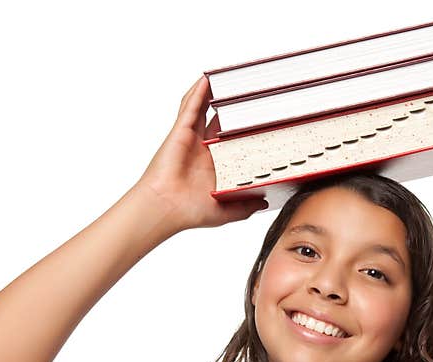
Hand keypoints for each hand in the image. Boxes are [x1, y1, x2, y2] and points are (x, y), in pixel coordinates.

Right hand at [136, 76, 267, 230]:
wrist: (167, 209)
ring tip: (227, 79)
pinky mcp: (180, 132)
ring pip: (203, 109)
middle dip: (232, 108)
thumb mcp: (227, 211)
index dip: (244, 129)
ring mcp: (191, 139)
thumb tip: (265, 202)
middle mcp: (203, 150)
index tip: (261, 120)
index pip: (233, 141)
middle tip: (248, 93)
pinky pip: (189, 108)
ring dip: (213, 94)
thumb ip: (246, 206)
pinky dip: (197, 92)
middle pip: (220, 121)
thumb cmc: (190, 212)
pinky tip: (206, 79)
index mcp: (215, 165)